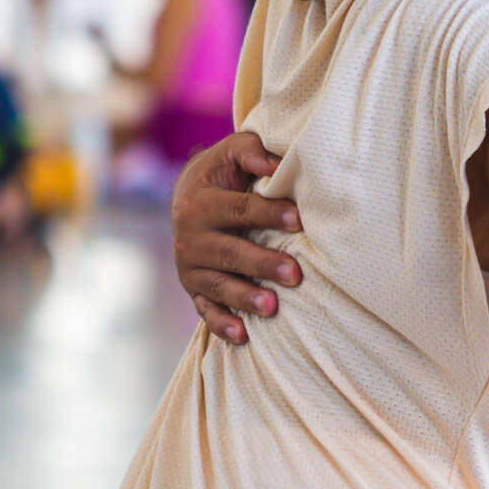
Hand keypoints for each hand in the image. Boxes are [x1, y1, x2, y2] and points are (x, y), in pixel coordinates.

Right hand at [172, 130, 299, 343]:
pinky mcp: (193, 289)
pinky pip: (206, 310)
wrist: (188, 195)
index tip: (300, 221)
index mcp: (199, 202)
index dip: (269, 213)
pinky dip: (222, 324)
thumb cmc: (224, 173)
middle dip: (262, 264)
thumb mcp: (233, 152)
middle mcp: (189, 237)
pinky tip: (242, 336)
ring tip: (273, 308)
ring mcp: (190, 267)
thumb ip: (253, 152)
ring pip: (218, 285)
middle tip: (295, 274)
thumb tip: (276, 164)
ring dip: (245, 298)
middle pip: (230, 252)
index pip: (239, 210)